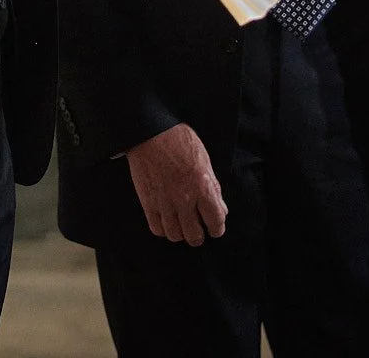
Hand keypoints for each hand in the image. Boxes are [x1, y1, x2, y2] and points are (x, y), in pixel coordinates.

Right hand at [126, 123, 227, 245]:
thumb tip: (221, 209)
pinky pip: (157, 228)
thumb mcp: (205, 160)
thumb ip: (214, 188)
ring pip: (175, 236)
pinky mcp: (148, 202)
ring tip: (181, 225)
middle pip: (194, 236)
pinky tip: (166, 220)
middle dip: (199, 235)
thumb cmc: (179, 141)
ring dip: (180, 233)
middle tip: (197, 228)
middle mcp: (185, 199)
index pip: (216, 222)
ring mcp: (165, 202)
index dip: (217, 229)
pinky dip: (163, 229)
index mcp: (203, 187)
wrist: (150, 132)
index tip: (214, 228)